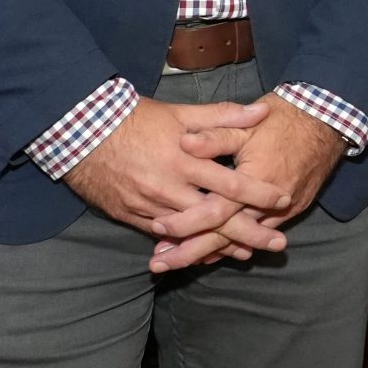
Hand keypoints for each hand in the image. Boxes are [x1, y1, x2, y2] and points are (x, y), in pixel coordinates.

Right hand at [62, 96, 292, 246]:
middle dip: (249, 234)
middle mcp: (169, 188)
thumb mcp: (181, 113)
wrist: (83, 133)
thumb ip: (223, 116)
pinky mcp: (132, 217)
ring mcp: (150, 206)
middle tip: (278, 246)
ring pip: (191, 234)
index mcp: (185, 160)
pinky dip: (184, 248)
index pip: (231, 182)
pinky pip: (163, 239)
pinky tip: (201, 255)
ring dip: (219, 247)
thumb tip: (261, 112)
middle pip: (216, 218)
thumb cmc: (137, 119)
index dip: (259, 193)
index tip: (284, 200)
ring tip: (246, 255)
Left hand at [152, 94, 348, 272]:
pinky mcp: (291, 211)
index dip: (186, 222)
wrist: (327, 122)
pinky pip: (258, 234)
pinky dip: (234, 245)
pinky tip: (214, 252)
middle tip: (159, 265)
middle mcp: (269, 203)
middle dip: (190, 252)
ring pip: (241, 240)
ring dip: (209, 251)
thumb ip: (215, 136)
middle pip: (224, 236)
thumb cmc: (284, 119)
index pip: (214, 211)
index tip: (157, 229)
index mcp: (254, 179)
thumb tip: (184, 143)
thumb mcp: (247, 125)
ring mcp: (283, 210)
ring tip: (178, 261)